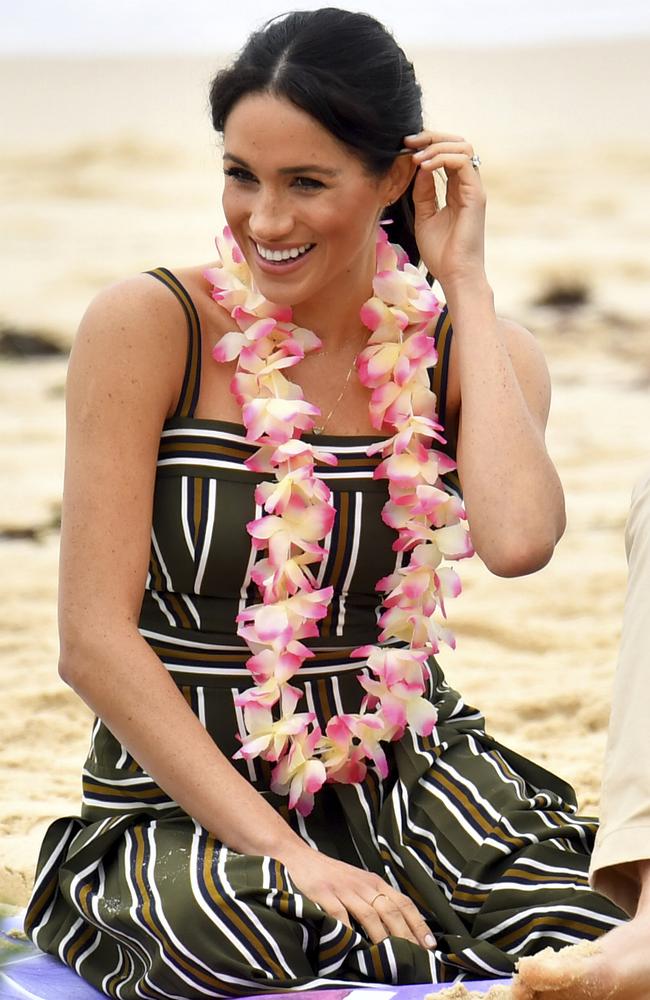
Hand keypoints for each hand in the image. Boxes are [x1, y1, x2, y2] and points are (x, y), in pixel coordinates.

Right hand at [279, 843, 435, 949]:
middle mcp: (363, 884)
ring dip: (383, 938)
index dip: (418, 924)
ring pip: (370, 915)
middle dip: (406, 935)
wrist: (298, 857)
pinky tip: (355, 947)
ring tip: (392, 958)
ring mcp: (344, 889)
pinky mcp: (324, 894)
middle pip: (391, 911)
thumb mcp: (357, 882)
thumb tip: (398, 928)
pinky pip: (340, 916)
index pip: (403, 902)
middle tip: (416, 957)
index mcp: (374, 882)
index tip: (429, 945)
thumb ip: (374, 899)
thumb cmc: (330, 875)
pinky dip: (349, 933)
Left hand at [403, 130, 486, 290]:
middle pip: (458, 144)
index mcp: (458, 190)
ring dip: (437, 145)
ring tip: (416, 155)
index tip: (406, 146)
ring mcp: (474, 189)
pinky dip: (442, 158)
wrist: (455, 275)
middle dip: (432, 137)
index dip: (428, 145)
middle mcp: (469, 186)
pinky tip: (424, 166)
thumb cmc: (441, 253)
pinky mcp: (476, 195)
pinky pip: (463, 162)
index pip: (448, 154)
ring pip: (463, 148)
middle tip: (409, 141)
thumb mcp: (424, 216)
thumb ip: (423, 192)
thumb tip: (419, 166)